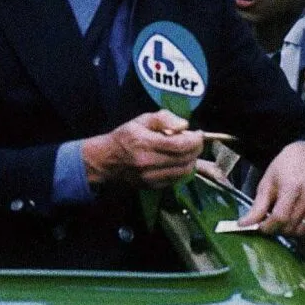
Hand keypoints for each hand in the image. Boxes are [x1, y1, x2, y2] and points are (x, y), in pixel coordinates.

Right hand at [82, 110, 203, 189]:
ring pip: (185, 171)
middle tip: (194, 140)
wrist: (106, 160)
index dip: (195, 139)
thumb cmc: (125, 137)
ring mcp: (151, 177)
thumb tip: (184, 125)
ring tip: (186, 150)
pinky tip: (178, 160)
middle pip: (186, 159)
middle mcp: (149, 163)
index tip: (197, 133)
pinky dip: (183, 169)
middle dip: (196, 149)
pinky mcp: (153, 186)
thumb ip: (164, 118)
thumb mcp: (142, 120)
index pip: (181, 145)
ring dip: (191, 159)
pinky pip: (177, 179)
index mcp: (145, 143)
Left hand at [237, 141, 304, 236]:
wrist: (304, 157)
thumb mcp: (266, 184)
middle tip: (268, 224)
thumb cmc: (282, 169)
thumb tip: (243, 225)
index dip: (267, 227)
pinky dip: (299, 230)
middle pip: (291, 227)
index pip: (280, 218)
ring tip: (279, 222)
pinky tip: (291, 221)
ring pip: (301, 232)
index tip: (260, 227)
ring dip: (288, 232)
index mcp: (292, 188)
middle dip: (276, 230)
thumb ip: (257, 207)